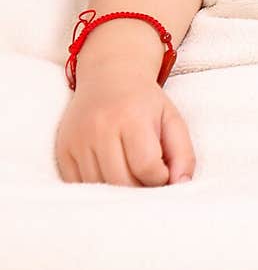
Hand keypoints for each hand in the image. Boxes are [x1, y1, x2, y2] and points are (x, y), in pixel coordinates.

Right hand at [55, 69, 194, 186]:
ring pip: (99, 188)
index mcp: (131, 117)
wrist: (108, 76)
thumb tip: (181, 186)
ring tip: (130, 177)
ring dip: (118, 193)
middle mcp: (100, 128)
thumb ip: (183, 154)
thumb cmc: (145, 103)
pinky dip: (97, 190)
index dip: (160, 178)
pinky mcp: (63, 151)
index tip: (162, 171)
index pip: (146, 167)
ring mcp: (77, 140)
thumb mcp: (172, 120)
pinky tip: (110, 175)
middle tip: (147, 180)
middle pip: (121, 182)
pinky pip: (79, 186)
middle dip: (140, 190)